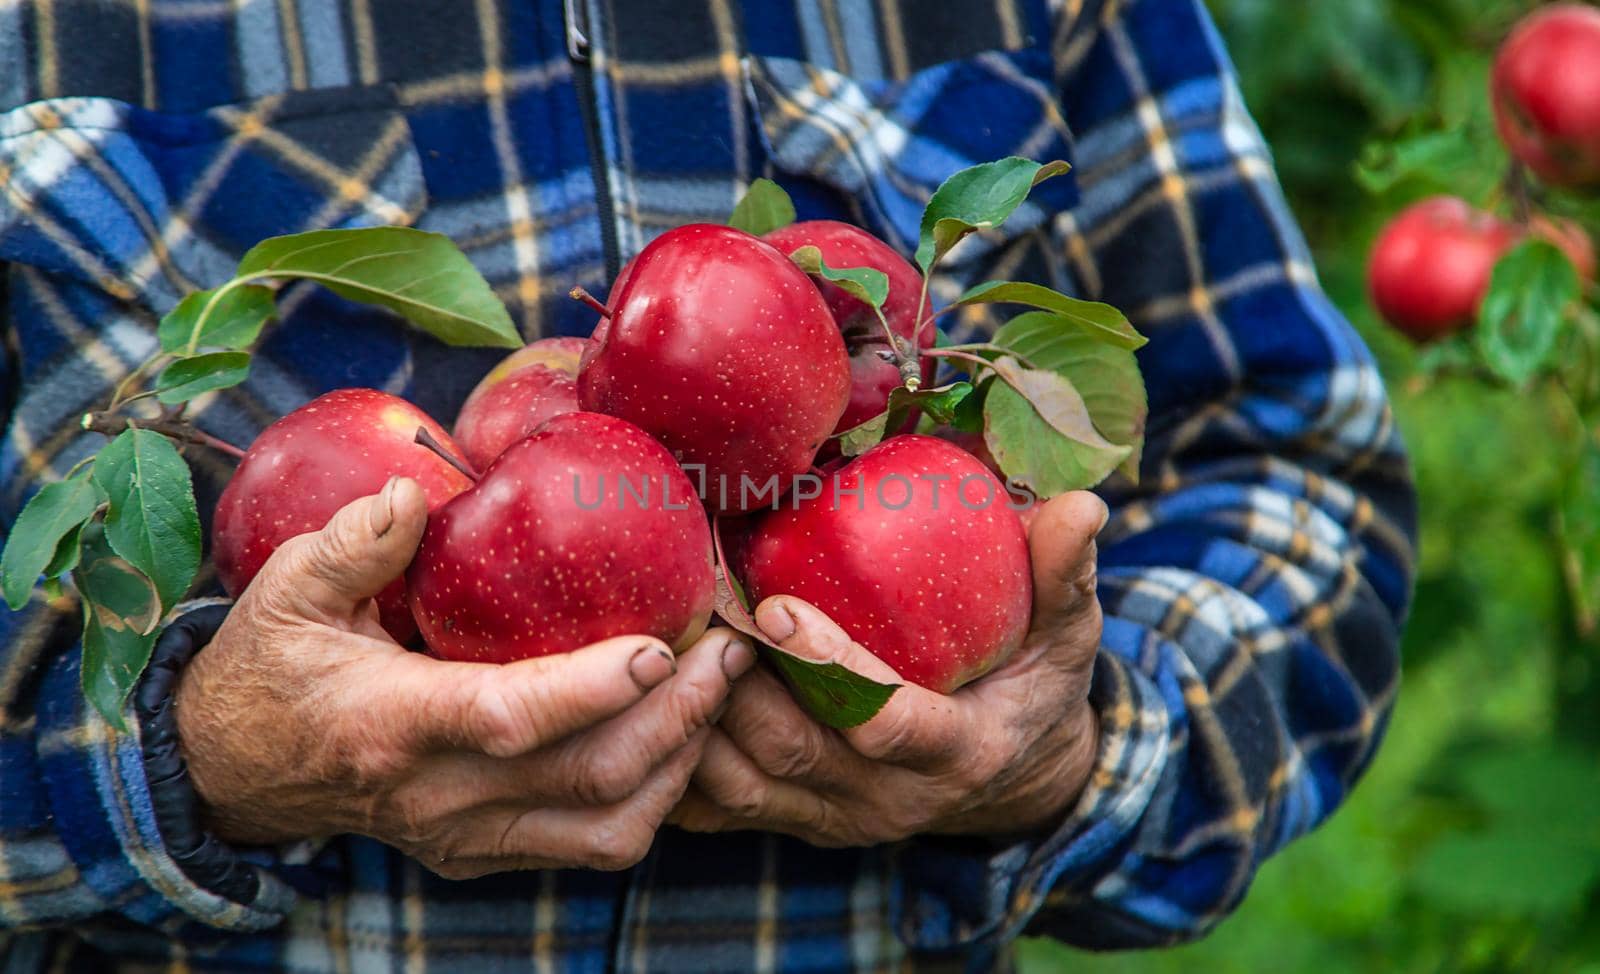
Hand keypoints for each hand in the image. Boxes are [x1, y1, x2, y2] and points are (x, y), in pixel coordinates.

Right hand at [175, 478, 755, 877]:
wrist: (231, 773)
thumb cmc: (269, 668)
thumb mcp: (283, 591)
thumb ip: (349, 543)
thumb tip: (412, 492)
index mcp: (389, 722)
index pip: (509, 717)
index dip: (594, 689)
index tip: (664, 645)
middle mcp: (438, 796)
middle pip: (588, 777)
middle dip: (680, 716)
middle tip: (731, 649)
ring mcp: (466, 836)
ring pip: (606, 827)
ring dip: (682, 762)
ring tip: (721, 690)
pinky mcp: (485, 853)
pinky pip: (591, 843)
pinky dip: (652, 797)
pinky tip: (679, 736)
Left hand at [670, 491, 1104, 845]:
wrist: (1012, 774)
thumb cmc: (1034, 682)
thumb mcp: (1067, 632)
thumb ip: (1064, 573)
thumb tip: (1085, 504)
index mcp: (957, 750)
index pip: (888, 723)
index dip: (835, 672)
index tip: (781, 609)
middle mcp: (886, 799)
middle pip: (790, 748)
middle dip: (733, 679)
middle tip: (686, 599)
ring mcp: (832, 816)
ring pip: (739, 781)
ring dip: (692, 711)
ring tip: (656, 631)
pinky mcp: (791, 819)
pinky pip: (714, 805)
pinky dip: (673, 755)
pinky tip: (642, 690)